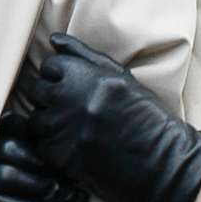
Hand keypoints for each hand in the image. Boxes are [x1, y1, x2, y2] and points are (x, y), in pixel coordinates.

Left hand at [19, 33, 200, 201]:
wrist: (165, 162)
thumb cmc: (147, 116)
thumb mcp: (121, 78)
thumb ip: (84, 55)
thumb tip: (53, 39)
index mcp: (87, 76)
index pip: (50, 65)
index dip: (60, 76)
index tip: (74, 88)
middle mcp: (71, 100)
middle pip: (37, 90)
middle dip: (50, 97)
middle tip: (72, 109)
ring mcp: (64, 129)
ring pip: (35, 119)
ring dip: (49, 122)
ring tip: (74, 129)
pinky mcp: (62, 156)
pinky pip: (40, 145)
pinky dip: (52, 146)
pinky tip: (74, 146)